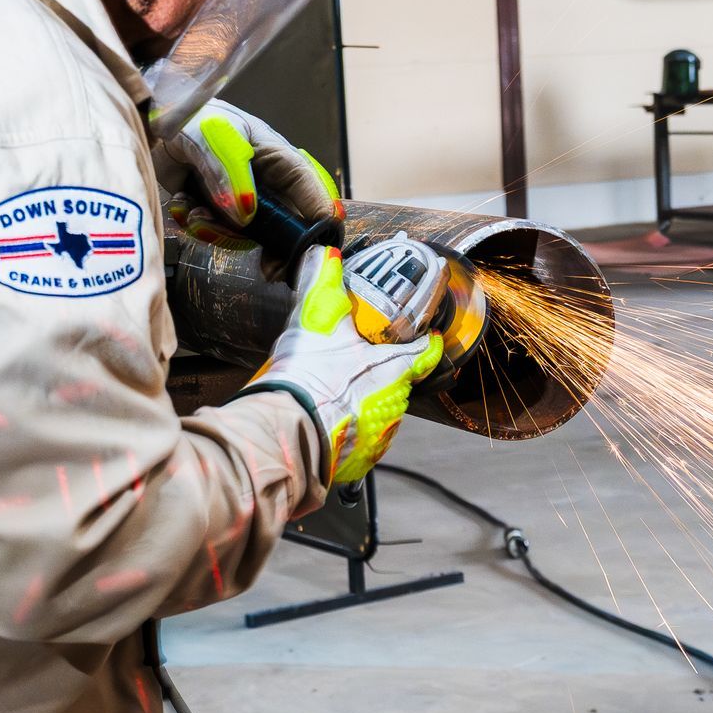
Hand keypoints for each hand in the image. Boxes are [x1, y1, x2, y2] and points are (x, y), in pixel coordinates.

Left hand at [155, 100, 343, 250]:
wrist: (159, 123)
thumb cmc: (196, 117)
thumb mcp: (218, 137)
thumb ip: (232, 174)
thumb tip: (245, 216)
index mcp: (278, 160)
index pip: (310, 190)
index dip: (320, 217)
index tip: (320, 244)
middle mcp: (265, 185)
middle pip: (286, 227)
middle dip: (277, 250)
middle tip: (271, 270)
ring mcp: (240, 201)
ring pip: (245, 236)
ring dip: (219, 232)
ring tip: (195, 214)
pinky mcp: (215, 212)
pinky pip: (213, 233)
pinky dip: (195, 225)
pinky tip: (182, 205)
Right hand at [236, 247, 442, 484]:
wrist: (286, 431)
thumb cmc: (306, 375)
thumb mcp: (313, 320)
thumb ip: (323, 283)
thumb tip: (326, 254)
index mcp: (393, 367)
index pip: (426, 351)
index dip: (424, 340)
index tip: (424, 334)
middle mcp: (394, 403)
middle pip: (399, 380)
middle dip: (383, 370)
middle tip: (358, 359)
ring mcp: (381, 434)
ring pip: (381, 409)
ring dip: (365, 400)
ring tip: (336, 391)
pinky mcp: (363, 458)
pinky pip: (364, 438)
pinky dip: (351, 427)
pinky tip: (329, 418)